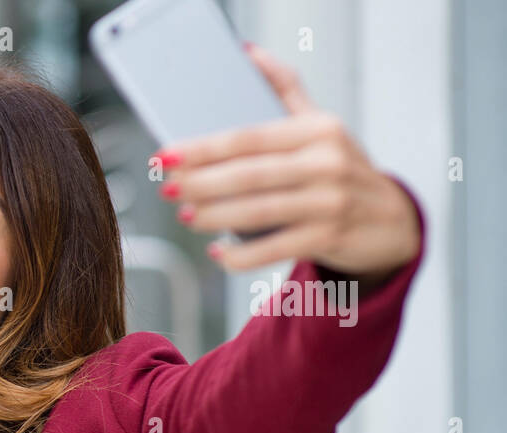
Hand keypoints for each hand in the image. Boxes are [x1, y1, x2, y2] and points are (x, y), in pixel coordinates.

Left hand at [152, 42, 420, 287]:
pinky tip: (216, 251)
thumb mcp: (320, 126)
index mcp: (318, 130)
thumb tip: (247, 54)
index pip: (249, 137)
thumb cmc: (342, 170)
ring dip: (215, 216)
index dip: (203, 148)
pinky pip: (275, 248)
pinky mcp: (330, 237)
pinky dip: (241, 254)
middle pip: (250, 174)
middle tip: (168, 188)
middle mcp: (327, 162)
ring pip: (259, 211)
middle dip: (201, 182)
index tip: (167, 155)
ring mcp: (331, 201)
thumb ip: (285, 90)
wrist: (391, 221)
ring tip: (185, 215)